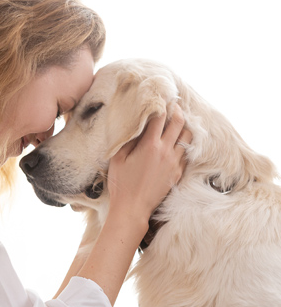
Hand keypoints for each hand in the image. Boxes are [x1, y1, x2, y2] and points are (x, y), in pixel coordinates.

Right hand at [107, 104, 191, 221]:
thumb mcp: (118, 158)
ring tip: (177, 122)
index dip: (161, 105)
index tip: (161, 97)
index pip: (160, 117)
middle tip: (173, 105)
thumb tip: (136, 125)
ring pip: (188, 137)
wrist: (132, 208)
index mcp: (150, 145)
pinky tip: (178, 143)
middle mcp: (166, 151)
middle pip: (179, 123)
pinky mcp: (177, 174)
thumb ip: (128, 139)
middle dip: (176, 110)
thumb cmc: (121, 183)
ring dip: (183, 127)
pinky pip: (186, 153)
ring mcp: (174, 163)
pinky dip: (184, 144)